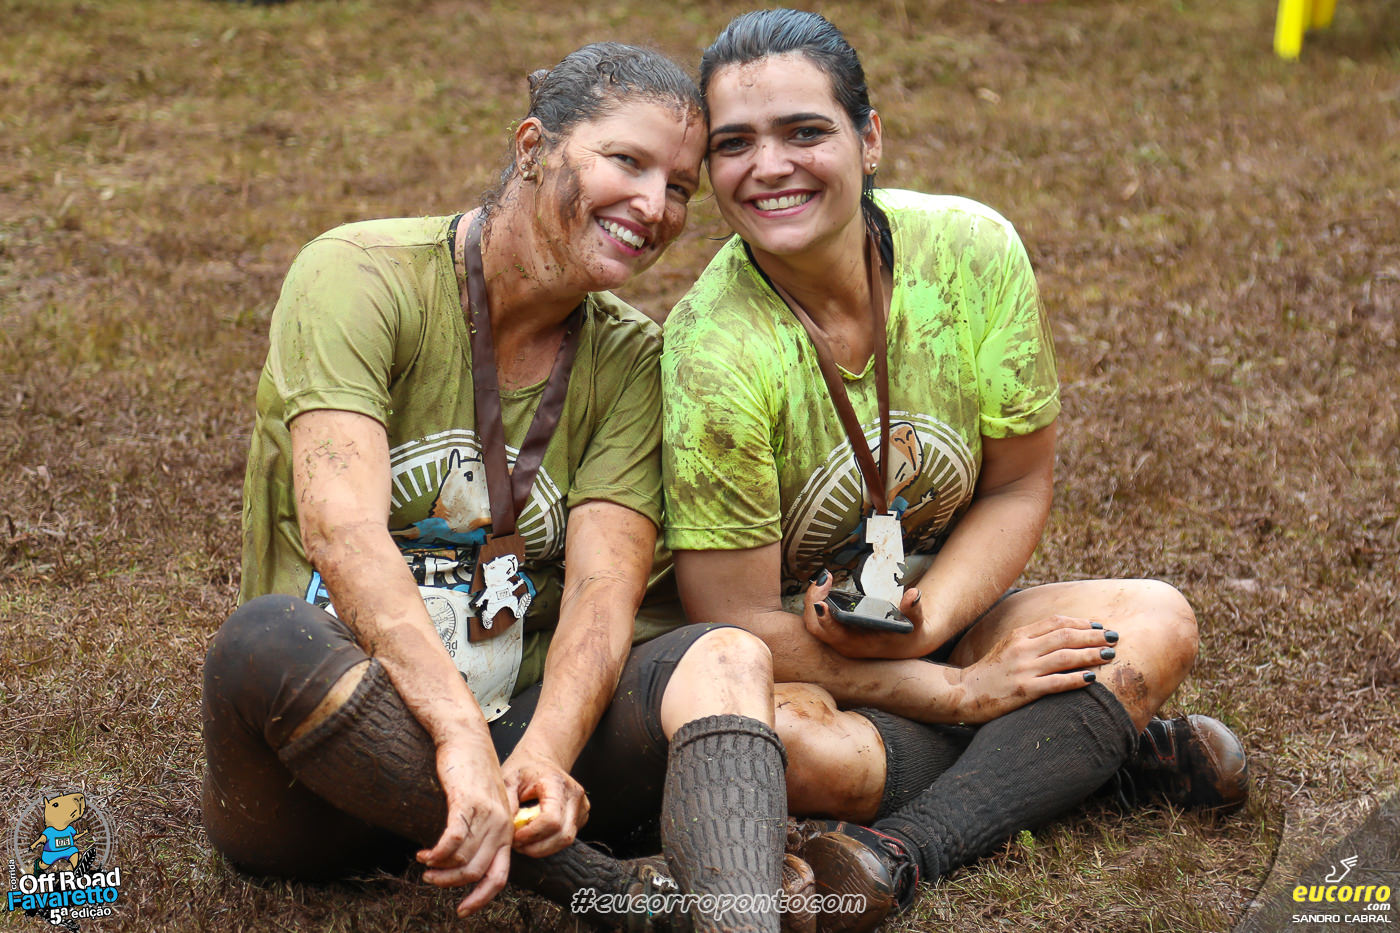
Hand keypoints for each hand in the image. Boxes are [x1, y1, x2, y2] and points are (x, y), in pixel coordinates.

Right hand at [416, 737, 514, 916]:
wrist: (466, 738)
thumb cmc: (472, 774)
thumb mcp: (485, 807)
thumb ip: (482, 834)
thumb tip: (464, 864)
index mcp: (507, 830)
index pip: (499, 876)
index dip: (481, 898)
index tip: (463, 911)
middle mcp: (501, 825)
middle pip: (476, 872)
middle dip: (450, 884)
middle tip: (431, 880)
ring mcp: (486, 814)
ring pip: (462, 859)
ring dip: (439, 869)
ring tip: (425, 864)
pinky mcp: (466, 802)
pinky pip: (451, 840)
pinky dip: (436, 853)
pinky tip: (425, 852)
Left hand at [500, 744, 589, 857]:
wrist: (541, 760)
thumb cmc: (523, 770)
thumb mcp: (508, 780)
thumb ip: (508, 803)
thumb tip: (508, 829)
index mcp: (556, 783)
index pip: (552, 819)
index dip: (532, 834)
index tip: (515, 837)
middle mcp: (574, 795)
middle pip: (562, 835)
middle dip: (536, 846)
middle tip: (516, 844)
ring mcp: (581, 807)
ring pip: (566, 840)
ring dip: (542, 848)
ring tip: (523, 842)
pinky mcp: (581, 816)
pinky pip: (566, 837)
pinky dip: (549, 843)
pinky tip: (534, 836)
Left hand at [800, 570, 933, 659]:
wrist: (906, 644)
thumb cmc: (909, 634)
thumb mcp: (916, 622)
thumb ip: (914, 609)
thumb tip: (914, 595)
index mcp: (859, 645)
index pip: (834, 635)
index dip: (826, 620)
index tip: (822, 603)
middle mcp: (844, 644)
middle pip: (815, 627)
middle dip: (813, 602)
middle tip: (824, 579)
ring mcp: (838, 638)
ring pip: (813, 622)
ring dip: (813, 599)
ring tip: (824, 579)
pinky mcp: (837, 630)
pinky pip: (818, 617)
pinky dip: (818, 600)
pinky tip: (825, 584)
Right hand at [953, 615, 1113, 722]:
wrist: (964, 693)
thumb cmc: (989, 673)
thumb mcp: (1006, 648)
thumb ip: (1030, 640)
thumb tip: (1060, 635)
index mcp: (1018, 635)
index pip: (1055, 622)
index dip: (1081, 623)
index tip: (1099, 627)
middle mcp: (1022, 648)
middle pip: (1065, 636)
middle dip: (1093, 636)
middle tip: (1114, 638)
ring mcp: (1023, 669)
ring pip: (1065, 657)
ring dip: (1091, 654)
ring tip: (1110, 655)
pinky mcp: (1023, 690)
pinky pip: (1056, 682)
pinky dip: (1076, 679)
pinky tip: (1092, 678)